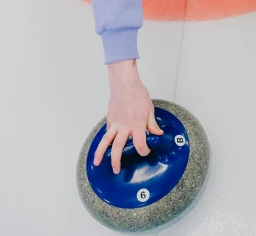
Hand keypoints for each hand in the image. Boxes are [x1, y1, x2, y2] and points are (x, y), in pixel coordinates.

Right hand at [93, 59, 163, 173]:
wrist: (125, 85)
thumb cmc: (138, 95)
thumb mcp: (150, 110)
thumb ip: (152, 124)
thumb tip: (158, 134)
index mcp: (137, 126)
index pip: (140, 145)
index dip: (144, 151)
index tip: (146, 152)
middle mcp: (125, 127)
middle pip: (118, 148)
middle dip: (116, 161)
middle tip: (117, 170)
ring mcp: (115, 124)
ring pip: (106, 142)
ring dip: (101, 153)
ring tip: (97, 163)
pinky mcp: (110, 119)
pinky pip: (107, 132)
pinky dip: (105, 140)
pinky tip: (104, 145)